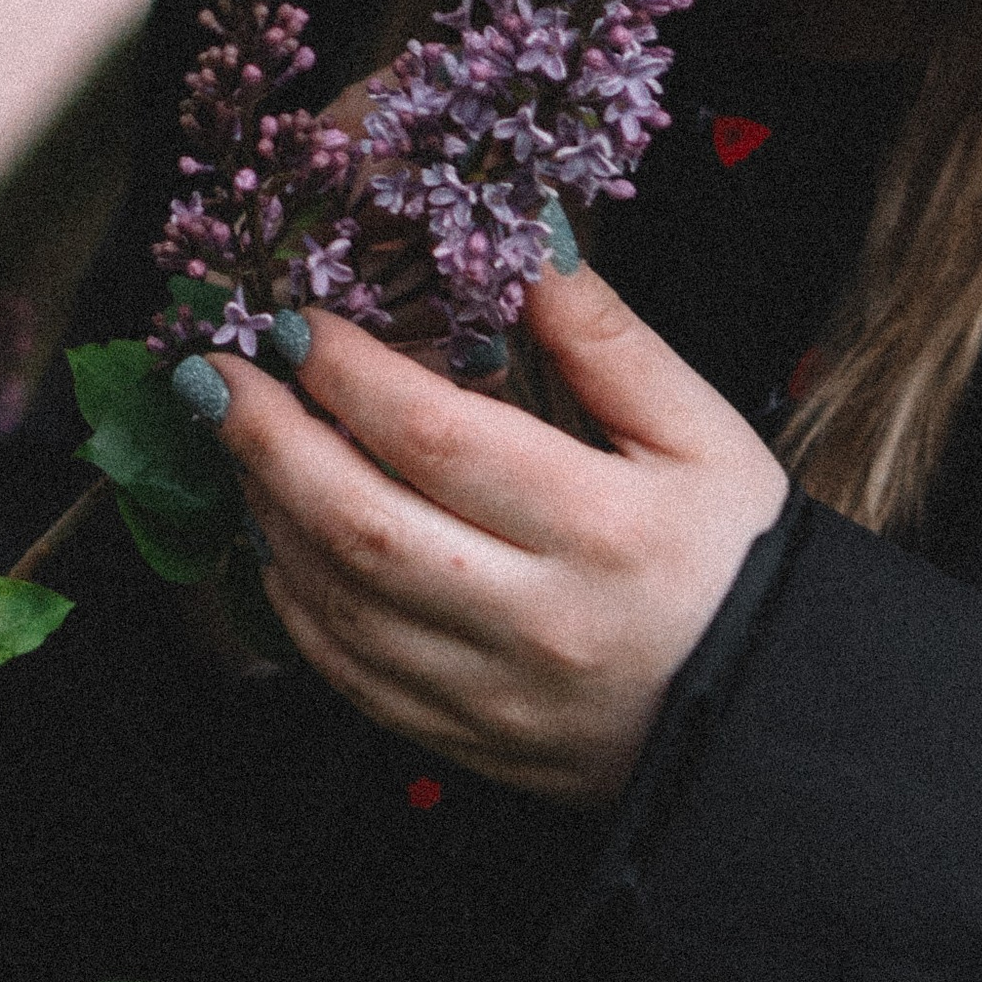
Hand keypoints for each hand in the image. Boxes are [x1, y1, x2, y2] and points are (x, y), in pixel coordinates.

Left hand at [212, 259, 790, 808]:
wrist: (765, 717)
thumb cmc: (737, 558)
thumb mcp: (702, 432)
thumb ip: (608, 339)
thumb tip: (524, 241)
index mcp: (600, 528)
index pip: (438, 439)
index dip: (350, 375)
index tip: (295, 322)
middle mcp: (535, 620)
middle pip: (361, 524)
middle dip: (269, 440)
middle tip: (215, 376)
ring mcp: (490, 693)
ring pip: (338, 603)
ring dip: (269, 514)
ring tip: (240, 440)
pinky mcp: (462, 740)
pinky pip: (346, 673)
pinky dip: (294, 600)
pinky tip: (278, 538)